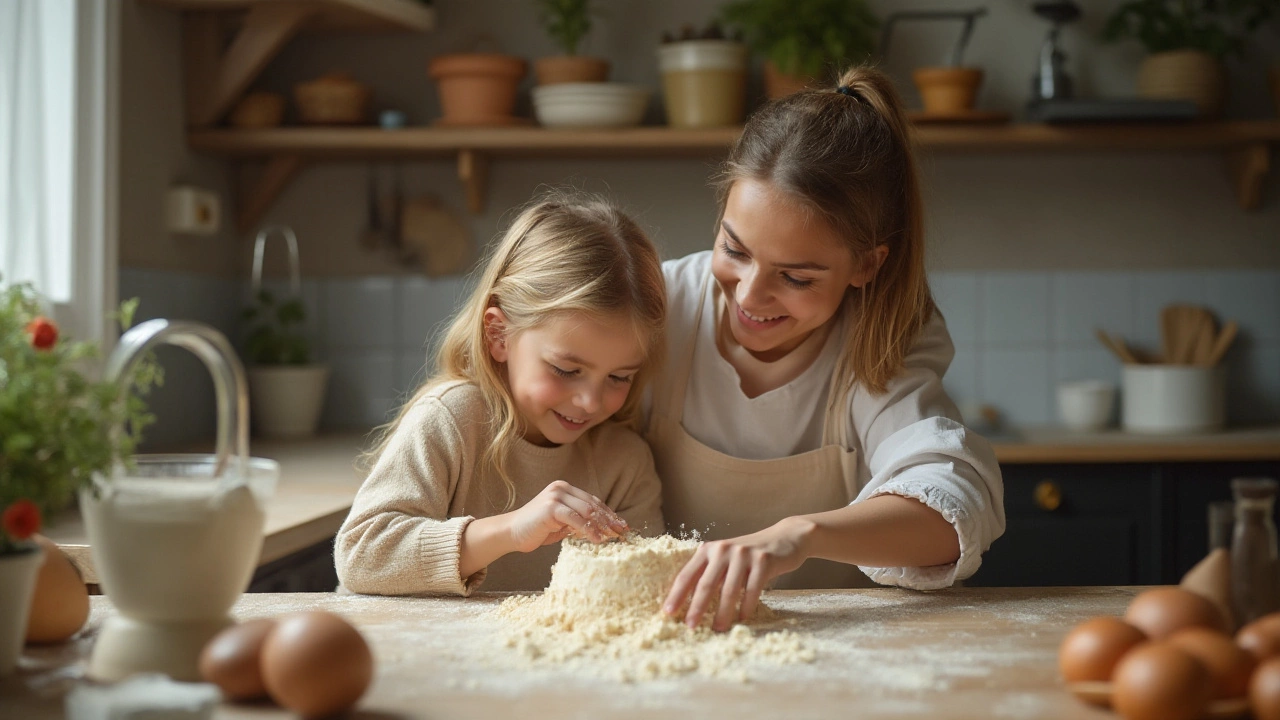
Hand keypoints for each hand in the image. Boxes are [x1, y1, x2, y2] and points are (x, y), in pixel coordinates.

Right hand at [505, 480, 628, 553]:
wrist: (510, 532)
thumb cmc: (536, 529)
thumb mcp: (561, 522)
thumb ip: (577, 520)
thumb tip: (602, 528)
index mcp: (564, 489)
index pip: (592, 501)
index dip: (609, 513)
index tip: (621, 525)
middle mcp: (561, 488)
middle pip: (593, 504)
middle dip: (609, 519)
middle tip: (622, 532)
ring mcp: (555, 496)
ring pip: (587, 510)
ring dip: (602, 525)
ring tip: (613, 537)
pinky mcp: (551, 507)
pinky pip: (576, 519)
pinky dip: (589, 530)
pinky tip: (597, 539)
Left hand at [661, 518, 812, 631]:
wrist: (785, 538)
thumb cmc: (750, 555)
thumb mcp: (727, 558)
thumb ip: (711, 574)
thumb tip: (691, 606)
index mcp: (709, 549)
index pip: (687, 574)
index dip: (676, 595)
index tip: (668, 613)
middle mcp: (723, 549)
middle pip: (705, 584)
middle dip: (696, 608)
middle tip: (690, 627)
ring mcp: (744, 554)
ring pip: (729, 590)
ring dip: (722, 613)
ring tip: (718, 629)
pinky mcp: (763, 561)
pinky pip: (752, 590)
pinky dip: (746, 607)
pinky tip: (742, 618)